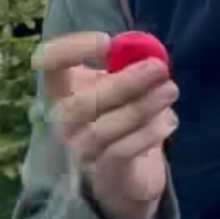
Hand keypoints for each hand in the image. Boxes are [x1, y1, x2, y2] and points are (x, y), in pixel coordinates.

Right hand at [32, 31, 177, 218]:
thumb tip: (147, 50)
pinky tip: (169, 120)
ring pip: (103, 129)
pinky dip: (148, 133)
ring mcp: (81, 151)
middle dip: (124, 82)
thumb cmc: (125, 120)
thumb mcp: (125, 88)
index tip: (106, 42)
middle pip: (80, 103)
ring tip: (170, 90)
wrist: (129, 176)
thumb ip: (130, 67)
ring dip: (141, 107)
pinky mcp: (105, 174)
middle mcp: (65, 123)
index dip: (70, 50)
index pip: (49, 66)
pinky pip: (122, 151)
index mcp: (65, 92)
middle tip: (159, 68)